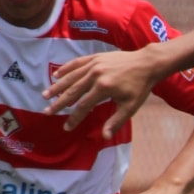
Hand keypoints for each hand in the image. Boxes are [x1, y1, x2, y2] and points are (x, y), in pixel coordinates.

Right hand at [46, 46, 160, 138]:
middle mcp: (95, 75)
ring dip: (57, 87)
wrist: (147, 63)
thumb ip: (116, 121)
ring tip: (45, 95)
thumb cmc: (139, 87)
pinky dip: (66, 69)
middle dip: (59, 103)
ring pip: (71, 77)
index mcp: (103, 88)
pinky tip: (56, 75)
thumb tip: (104, 136)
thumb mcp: (130, 107)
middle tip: (47, 112)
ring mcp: (94, 64)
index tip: (66, 127)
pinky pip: (77, 63)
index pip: (83, 106)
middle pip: (73, 92)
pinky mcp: (95, 57)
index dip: (74, 118)